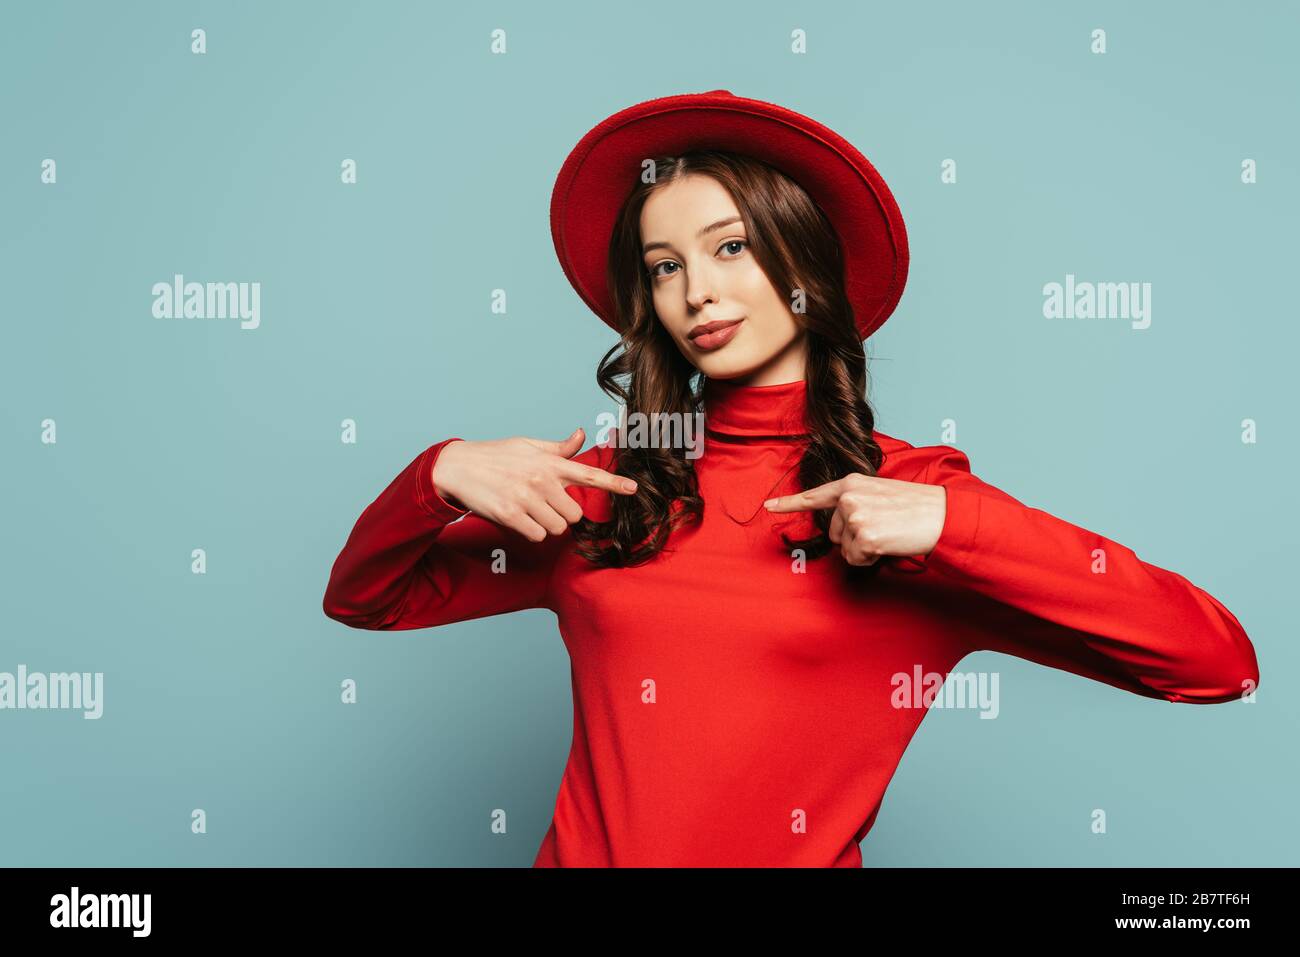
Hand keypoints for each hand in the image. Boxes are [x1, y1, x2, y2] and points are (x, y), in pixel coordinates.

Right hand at [431, 429, 637, 542]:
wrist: (458, 466)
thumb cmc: (496, 456)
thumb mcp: (528, 445)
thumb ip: (558, 448)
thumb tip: (581, 435)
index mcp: (549, 462)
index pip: (588, 473)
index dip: (614, 483)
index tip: (633, 489)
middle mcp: (540, 479)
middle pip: (574, 514)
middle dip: (564, 514)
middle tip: (545, 505)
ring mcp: (525, 498)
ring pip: (557, 528)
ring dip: (547, 525)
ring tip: (529, 510)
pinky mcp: (510, 515)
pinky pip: (537, 535)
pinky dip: (532, 532)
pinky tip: (519, 518)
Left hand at [763, 474, 945, 565]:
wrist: (942, 516)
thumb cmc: (915, 508)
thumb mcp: (880, 494)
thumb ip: (855, 502)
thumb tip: (842, 525)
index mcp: (851, 483)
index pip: (815, 495)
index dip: (789, 503)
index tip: (768, 506)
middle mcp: (848, 497)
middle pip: (833, 533)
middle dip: (854, 538)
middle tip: (883, 528)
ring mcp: (855, 516)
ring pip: (844, 549)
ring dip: (864, 549)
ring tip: (888, 534)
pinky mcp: (864, 537)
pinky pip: (855, 559)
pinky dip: (870, 558)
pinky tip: (888, 543)